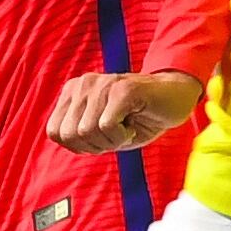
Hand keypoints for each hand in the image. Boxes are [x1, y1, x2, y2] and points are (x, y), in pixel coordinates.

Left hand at [47, 70, 201, 154]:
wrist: (175, 98)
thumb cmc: (138, 118)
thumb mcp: (101, 130)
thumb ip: (78, 135)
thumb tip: (65, 140)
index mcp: (73, 92)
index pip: (55, 132)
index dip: (79, 146)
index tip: (102, 138)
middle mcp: (83, 84)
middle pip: (70, 134)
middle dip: (95, 146)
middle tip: (117, 134)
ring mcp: (102, 84)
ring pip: (87, 131)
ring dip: (111, 141)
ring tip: (126, 127)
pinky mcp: (122, 89)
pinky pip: (106, 126)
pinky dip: (121, 136)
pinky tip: (133, 124)